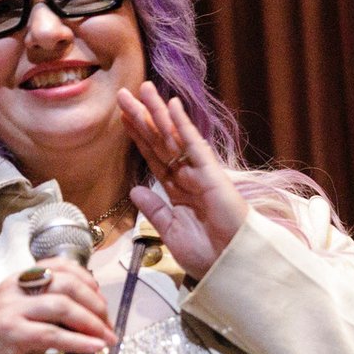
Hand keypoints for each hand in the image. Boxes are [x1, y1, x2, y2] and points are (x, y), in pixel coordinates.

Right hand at [0, 257, 116, 353]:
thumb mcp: (25, 317)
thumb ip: (50, 310)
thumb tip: (89, 314)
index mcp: (18, 280)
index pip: (58, 265)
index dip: (86, 279)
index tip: (100, 297)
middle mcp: (14, 289)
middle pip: (66, 284)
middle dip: (94, 302)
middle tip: (107, 323)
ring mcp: (11, 309)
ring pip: (62, 306)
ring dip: (91, 322)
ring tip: (106, 337)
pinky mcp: (12, 333)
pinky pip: (53, 334)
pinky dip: (79, 341)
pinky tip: (94, 347)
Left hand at [118, 81, 248, 278]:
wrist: (229, 264)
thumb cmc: (206, 253)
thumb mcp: (170, 231)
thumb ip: (154, 209)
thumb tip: (136, 189)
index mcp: (176, 191)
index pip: (153, 157)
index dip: (138, 137)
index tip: (124, 118)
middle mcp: (186, 176)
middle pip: (159, 141)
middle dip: (142, 117)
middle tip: (124, 94)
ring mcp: (199, 172)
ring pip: (173, 137)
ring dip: (157, 112)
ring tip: (143, 89)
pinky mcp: (211, 173)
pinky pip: (193, 144)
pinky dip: (182, 124)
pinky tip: (171, 106)